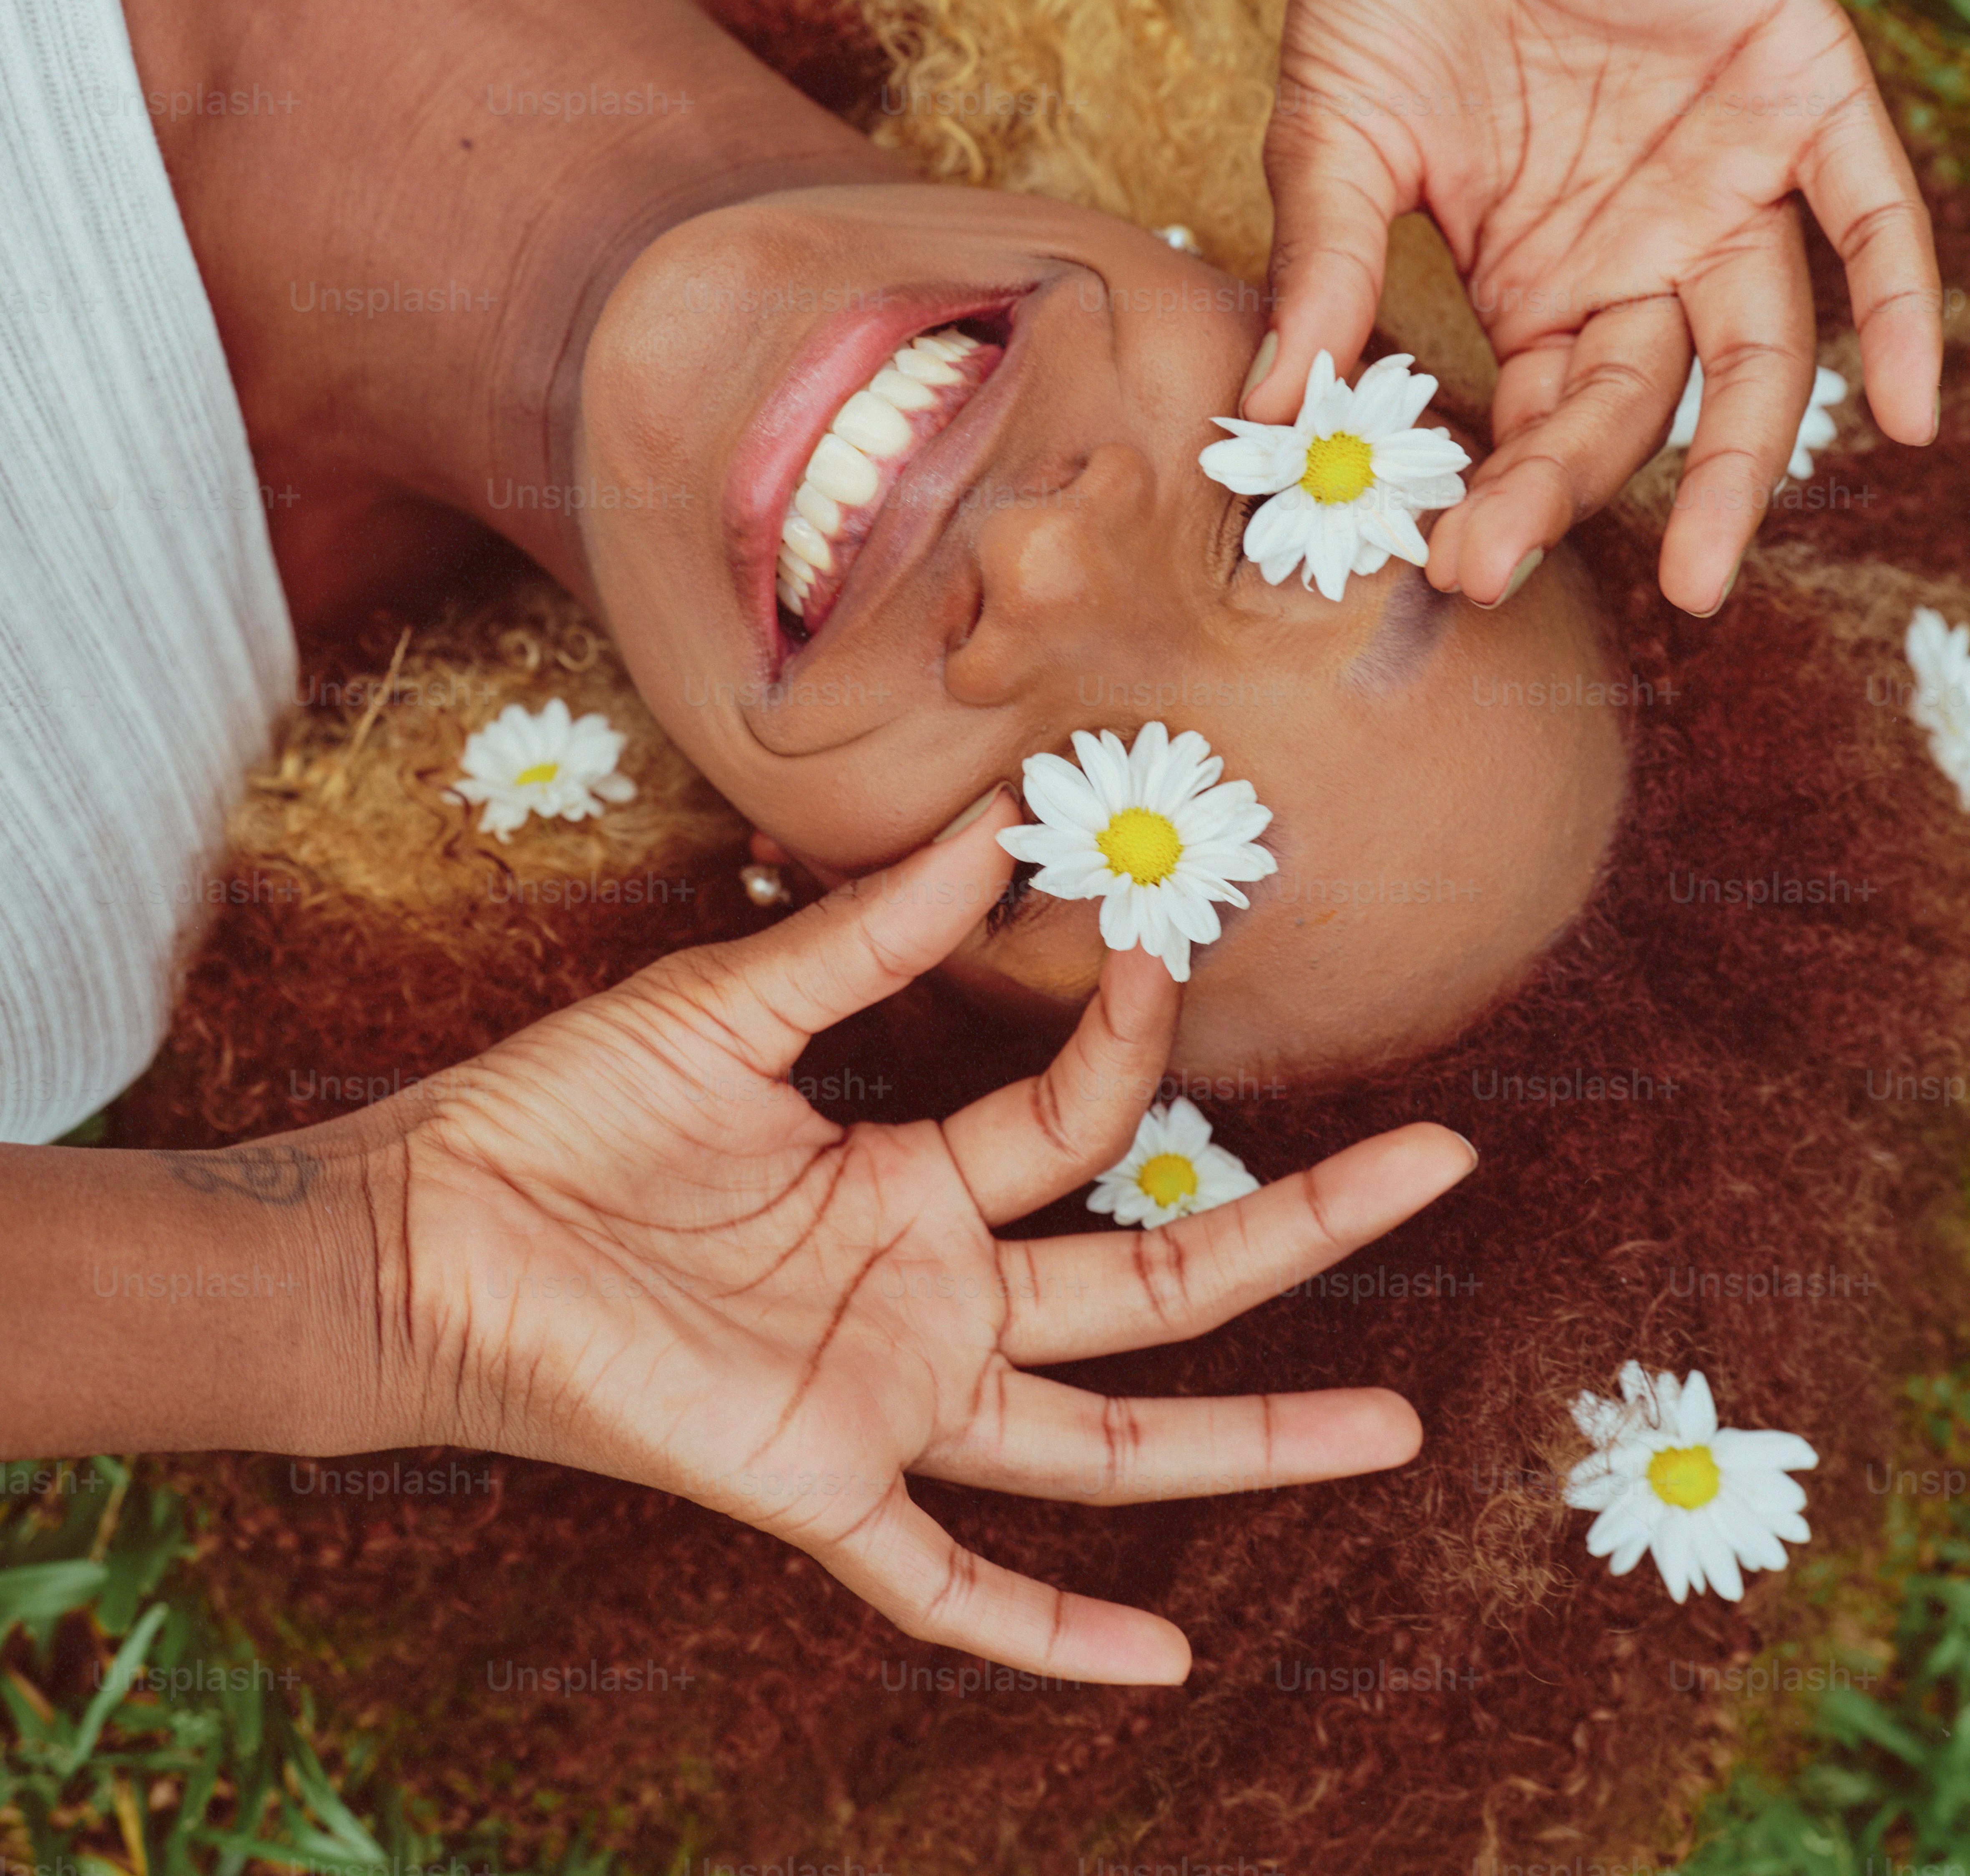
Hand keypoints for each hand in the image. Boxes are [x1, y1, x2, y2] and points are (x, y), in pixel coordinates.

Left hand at [363, 795, 1473, 1682]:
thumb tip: (985, 827)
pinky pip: (944, 1585)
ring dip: (1246, 1437)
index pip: (1075, 1123)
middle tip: (1437, 1166)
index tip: (1154, 945)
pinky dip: (1048, 1629)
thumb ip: (866, 937)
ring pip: (1102, 1436)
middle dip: (1300, 1229)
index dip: (1126, 1040)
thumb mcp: (731, 1006)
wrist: (423, 1229)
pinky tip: (1167, 1662)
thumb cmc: (562, 1114)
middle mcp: (929, 1297)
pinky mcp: (815, 1484)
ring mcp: (887, 1400)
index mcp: (913, 1183)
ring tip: (1391, 1426)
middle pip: (1154, 1280)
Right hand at [1252, 0, 1942, 613]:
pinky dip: (1899, 308)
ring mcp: (1726, 181)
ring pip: (1762, 347)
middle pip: (1645, 403)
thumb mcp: (1337, 151)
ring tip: (1709, 567)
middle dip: (1594, 493)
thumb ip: (1327, 279)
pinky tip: (1904, 412)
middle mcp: (1642, 254)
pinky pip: (1869, 216)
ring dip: (1745, 460)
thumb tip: (1265, 413)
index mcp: (1540, 282)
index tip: (1459, 563)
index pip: (1544, 418)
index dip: (1509, 495)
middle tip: (1551, 571)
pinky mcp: (1797, 94)